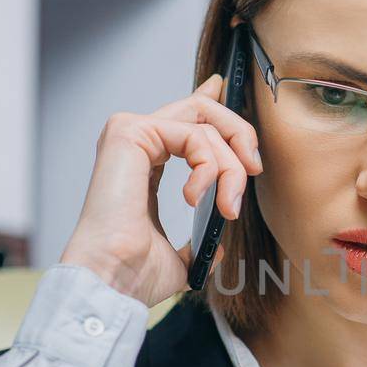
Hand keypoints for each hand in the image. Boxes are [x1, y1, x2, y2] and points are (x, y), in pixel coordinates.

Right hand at [58, 72, 261, 306]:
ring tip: (227, 207)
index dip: (209, 101)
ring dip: (230, 167)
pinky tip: (196, 198)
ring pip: (206, 122)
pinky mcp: (129, 132)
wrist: (114, 280)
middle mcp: (135, 143)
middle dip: (240, 136)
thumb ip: (198, 242)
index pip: (182, 119)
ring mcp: (130, 133)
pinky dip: (210, 166)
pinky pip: (195, 134)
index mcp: (144, 164)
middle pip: (203, 111)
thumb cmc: (135, 273)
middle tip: (252, 171)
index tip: (223, 85)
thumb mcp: (180, 256)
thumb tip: (217, 247)